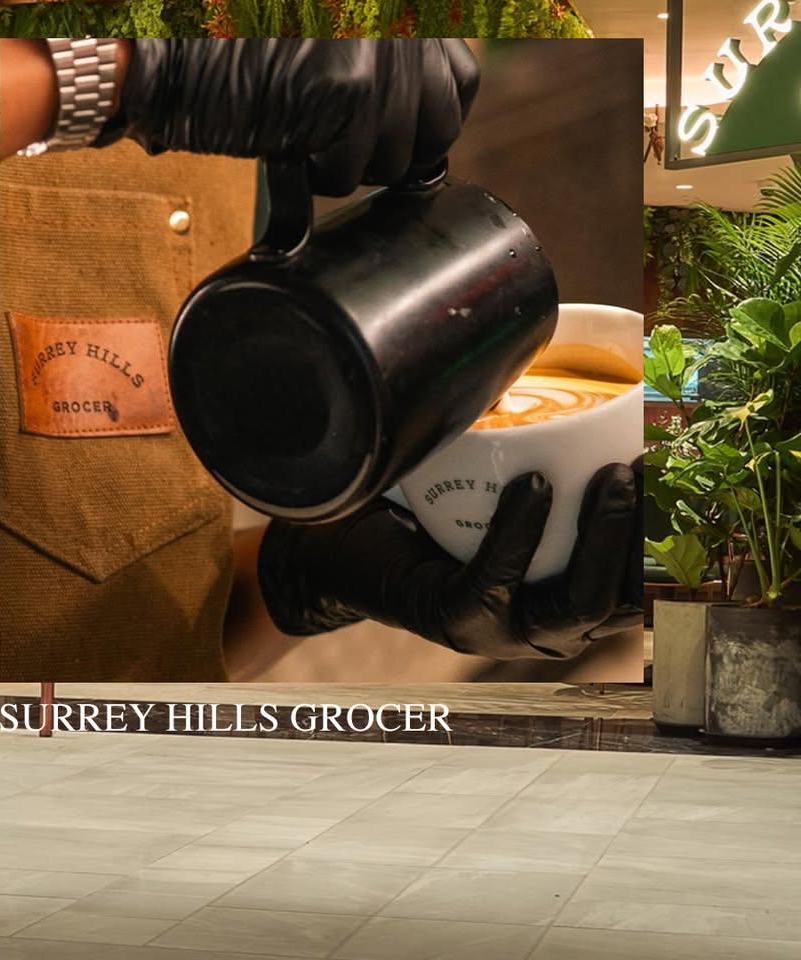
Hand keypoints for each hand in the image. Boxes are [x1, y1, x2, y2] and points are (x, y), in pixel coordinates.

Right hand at [98, 39, 479, 195]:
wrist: (169, 43)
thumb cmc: (230, 40)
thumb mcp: (323, 27)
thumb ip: (380, 56)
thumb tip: (423, 121)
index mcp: (397, 1)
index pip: (460, 83)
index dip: (429, 122)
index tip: (399, 135)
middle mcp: (396, 24)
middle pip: (437, 130)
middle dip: (394, 154)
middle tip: (344, 149)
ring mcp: (375, 60)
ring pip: (393, 161)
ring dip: (350, 167)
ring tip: (306, 142)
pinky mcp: (344, 98)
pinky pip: (349, 175)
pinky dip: (316, 177)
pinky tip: (288, 149)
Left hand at [258, 460, 641, 660]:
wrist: (333, 545)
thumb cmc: (420, 513)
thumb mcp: (491, 487)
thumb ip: (535, 455)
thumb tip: (586, 377)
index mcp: (559, 600)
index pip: (635, 585)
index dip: (665, 537)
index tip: (676, 472)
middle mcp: (540, 628)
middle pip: (621, 601)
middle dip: (645, 536)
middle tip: (646, 467)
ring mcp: (499, 633)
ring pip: (576, 606)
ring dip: (602, 539)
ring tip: (612, 474)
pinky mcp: (452, 621)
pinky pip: (496, 583)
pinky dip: (520, 534)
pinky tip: (533, 485)